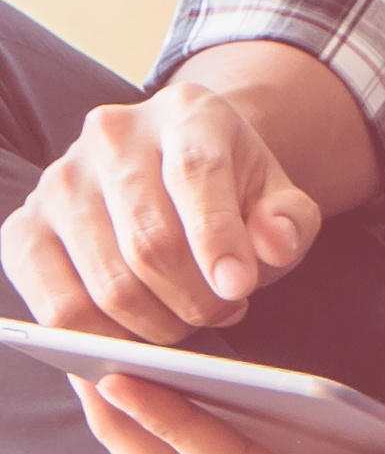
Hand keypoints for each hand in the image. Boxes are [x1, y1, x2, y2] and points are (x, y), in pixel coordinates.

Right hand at [6, 75, 329, 343]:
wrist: (173, 170)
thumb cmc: (230, 190)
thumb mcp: (277, 195)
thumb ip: (289, 220)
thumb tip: (275, 246)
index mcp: (185, 113)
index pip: (195, 175)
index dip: (217, 240)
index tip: (238, 289)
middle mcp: (110, 136)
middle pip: (149, 241)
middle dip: (196, 298)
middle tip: (224, 312)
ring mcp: (58, 182)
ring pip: (106, 282)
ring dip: (157, 324)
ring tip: (189, 320)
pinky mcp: (24, 230)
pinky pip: (56, 307)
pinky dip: (102, 339)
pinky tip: (137, 340)